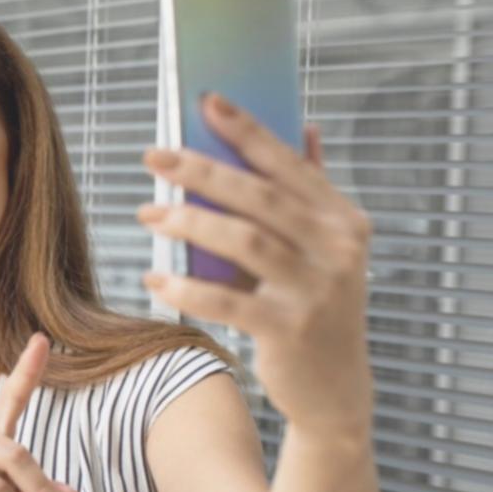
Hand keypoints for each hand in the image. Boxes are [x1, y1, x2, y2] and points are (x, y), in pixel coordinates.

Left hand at [140, 92, 373, 438]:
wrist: (335, 391)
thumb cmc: (315, 310)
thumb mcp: (324, 252)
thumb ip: (311, 195)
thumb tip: (304, 128)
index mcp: (344, 221)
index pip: (290, 164)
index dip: (248, 130)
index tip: (206, 100)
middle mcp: (338, 249)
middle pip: (260, 196)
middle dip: (202, 170)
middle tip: (154, 156)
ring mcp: (318, 290)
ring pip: (243, 241)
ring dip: (188, 223)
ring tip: (147, 214)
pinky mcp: (290, 329)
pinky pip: (228, 301)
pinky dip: (186, 288)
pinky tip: (153, 280)